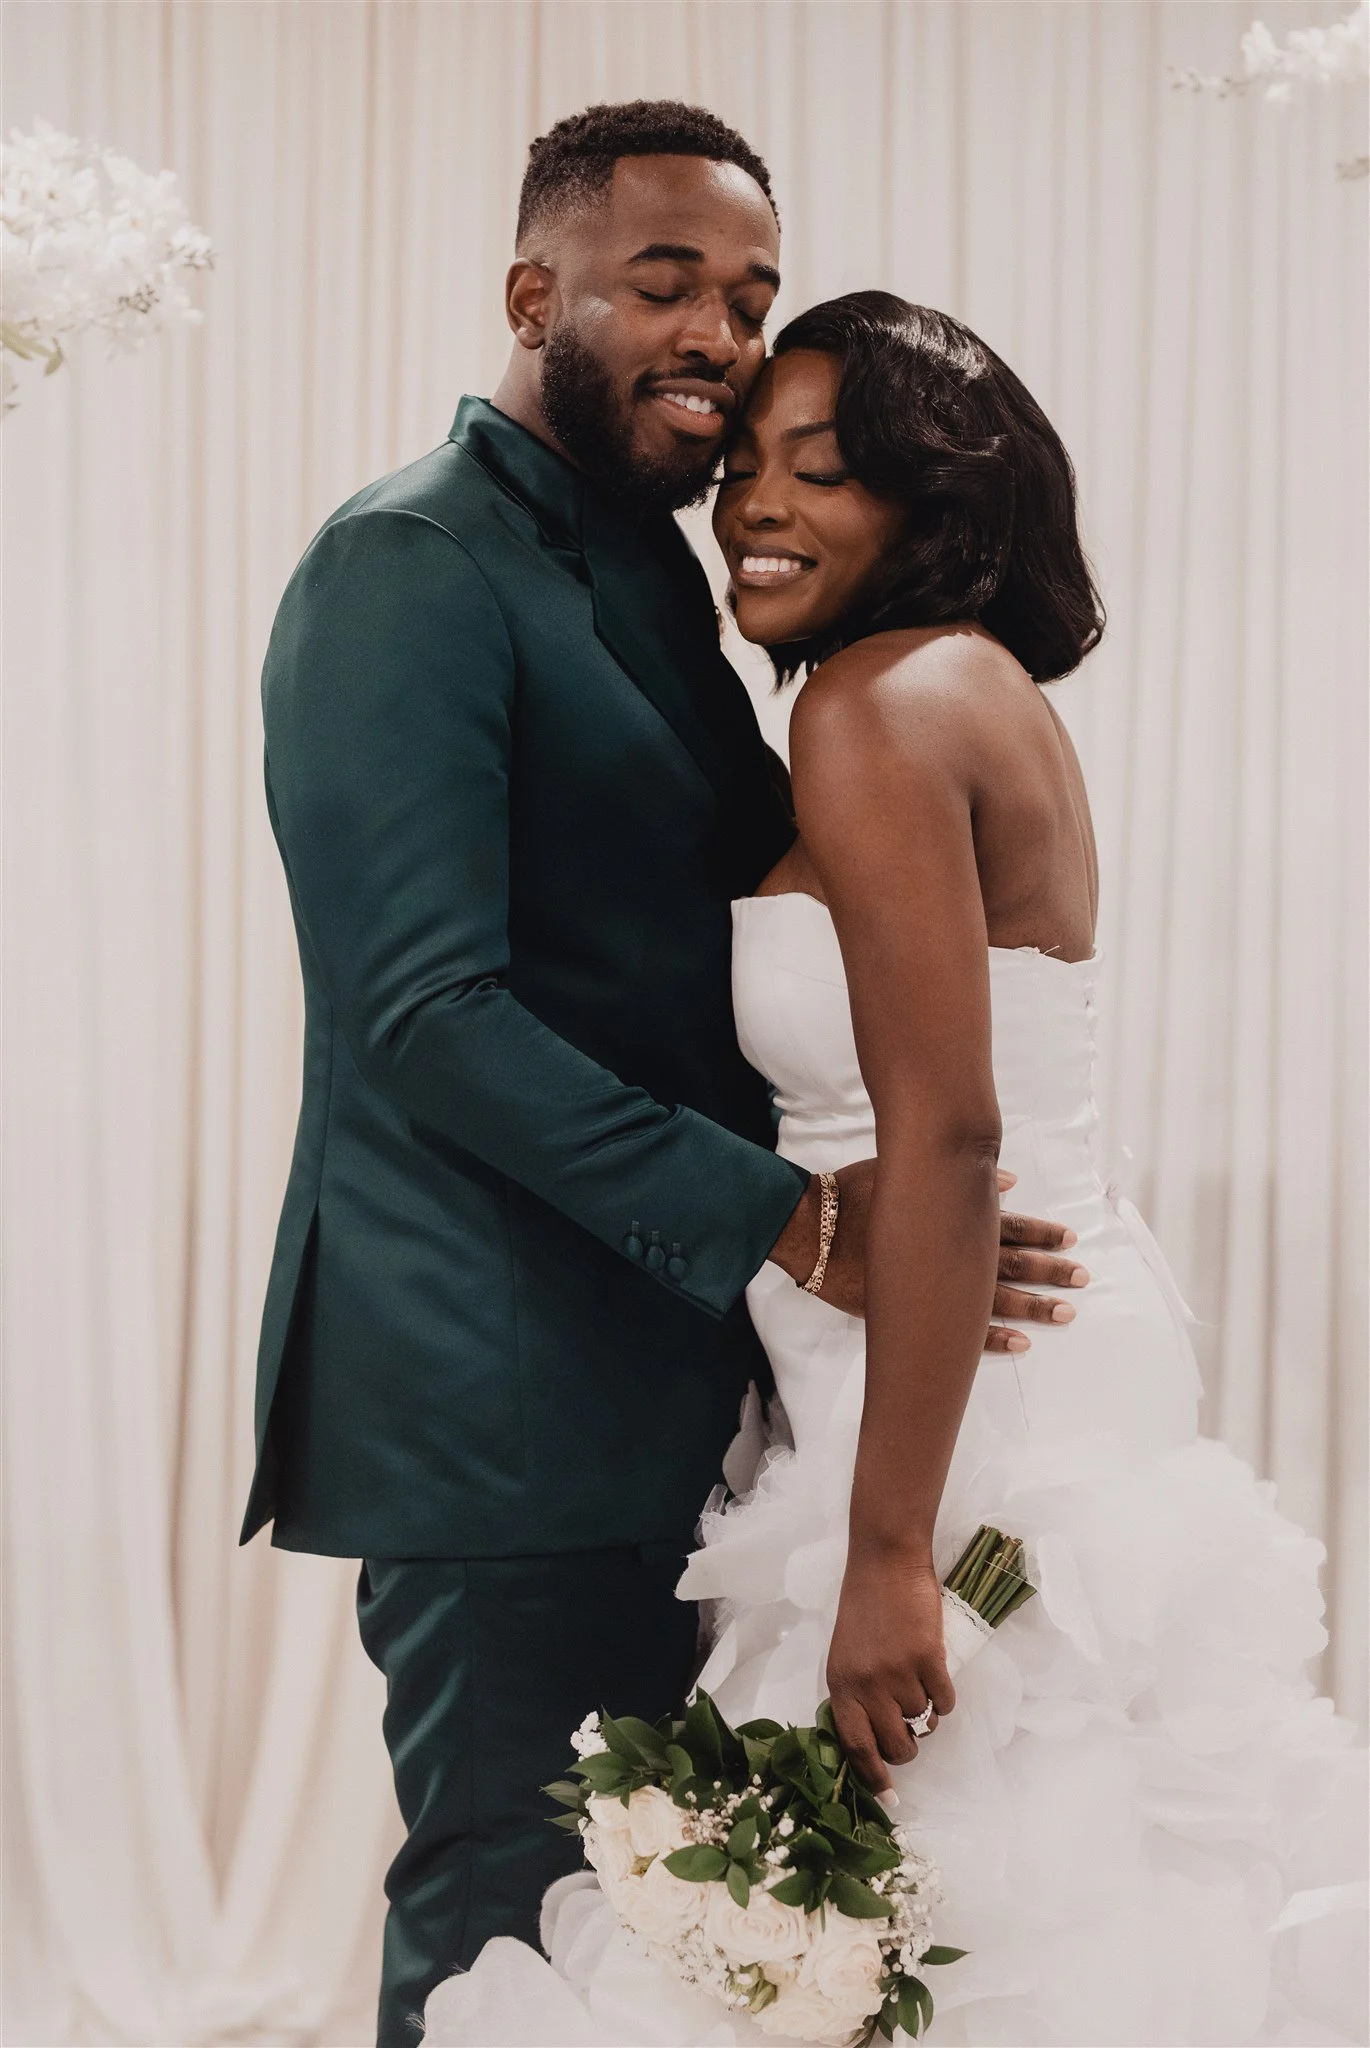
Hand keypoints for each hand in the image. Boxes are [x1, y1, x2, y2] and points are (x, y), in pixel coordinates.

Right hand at [768, 1164, 1085, 1339]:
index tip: (1070, 1238)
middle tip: (1082, 1278)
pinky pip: (961, 1332)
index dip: (1041, 1232)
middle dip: (1050, 1271)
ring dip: (1033, 1307)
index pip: (1007, 1225)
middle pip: (1012, 1264)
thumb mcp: (901, 1173)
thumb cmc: (853, 1194)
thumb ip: (954, 1180)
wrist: (811, 1229)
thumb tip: (1006, 1182)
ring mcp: (933, 1288)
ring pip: (996, 1300)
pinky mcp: (913, 1312)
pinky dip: (993, 1338)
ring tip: (1064, 1313)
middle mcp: (949, 1254)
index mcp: (950, 1218)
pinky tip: (1019, 1343)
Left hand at [826, 1553, 952, 1798]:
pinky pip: (945, 1702)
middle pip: (895, 1745)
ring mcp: (899, 1673)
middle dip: (908, 1747)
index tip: (889, 1799)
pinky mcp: (930, 1659)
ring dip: (927, 1715)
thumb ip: (857, 1694)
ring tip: (921, 1686)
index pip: (856, 1747)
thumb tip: (877, 1739)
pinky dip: (945, 1697)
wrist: (886, 1561)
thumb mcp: (846, 1654)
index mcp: (841, 1684)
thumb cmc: (865, 1606)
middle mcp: (867, 1685)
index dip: (873, 1778)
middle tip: (911, 1728)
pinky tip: (936, 1674)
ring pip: (923, 1724)